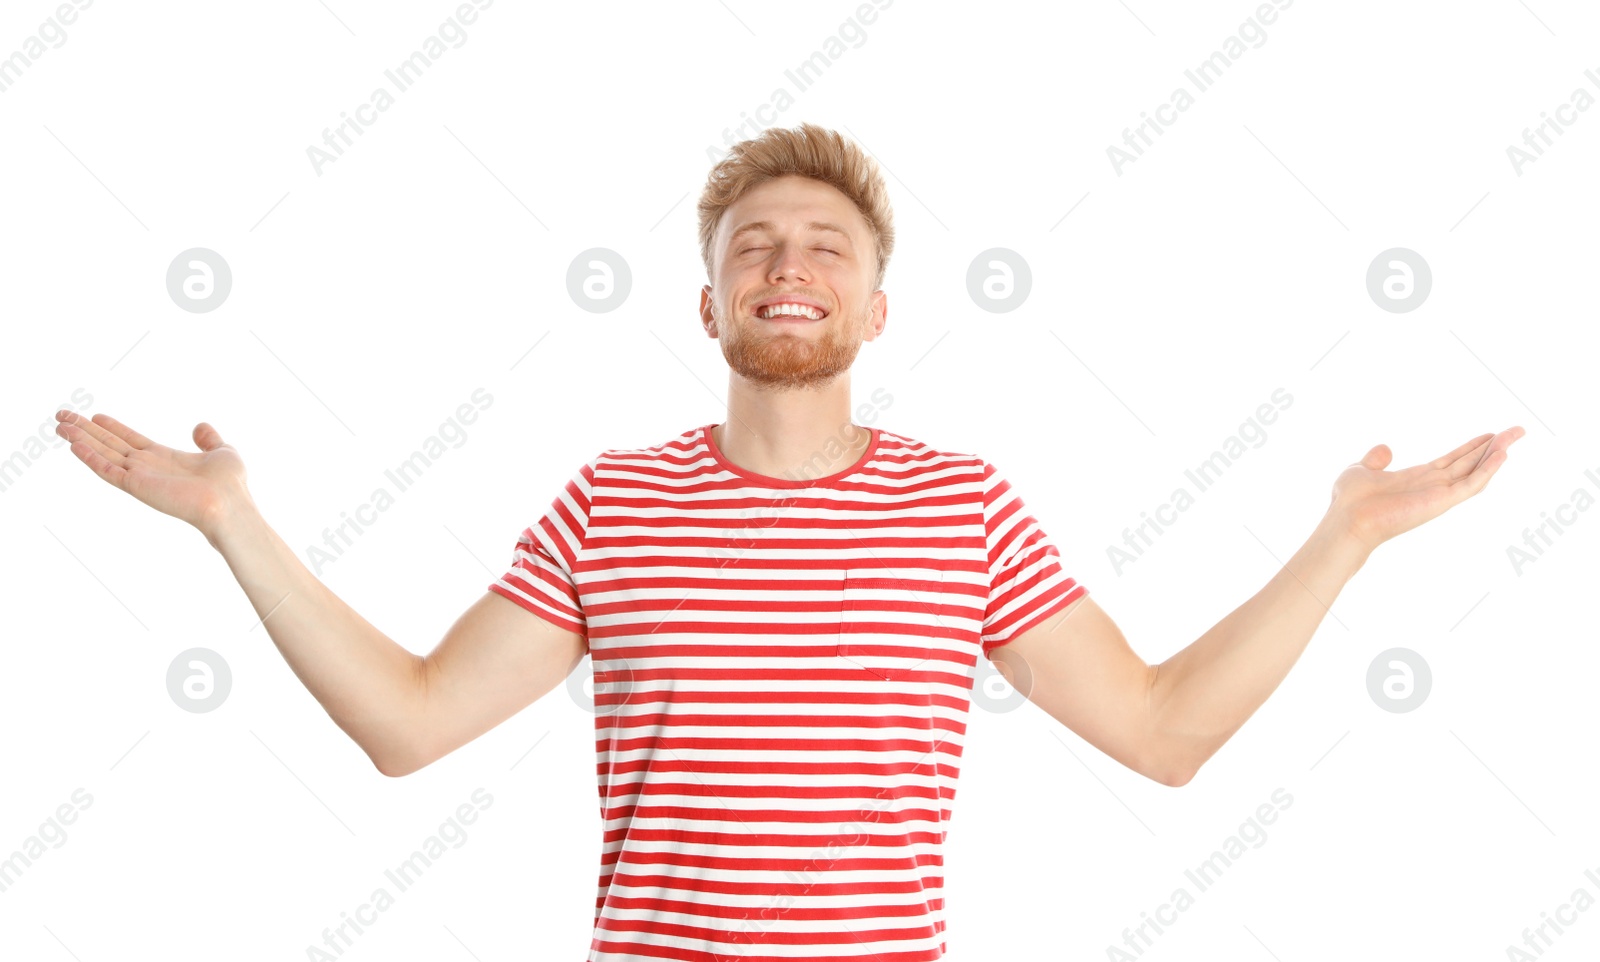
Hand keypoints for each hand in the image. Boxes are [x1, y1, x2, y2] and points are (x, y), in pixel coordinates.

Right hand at [55, 410, 252, 541]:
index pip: (131, 440)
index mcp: (165, 458)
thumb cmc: (230, 484)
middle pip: (110, 445)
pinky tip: (74, 445)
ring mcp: (140, 477)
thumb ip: (209, 439)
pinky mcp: (136, 486)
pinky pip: (107, 470)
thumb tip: (200, 426)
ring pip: (102, 454)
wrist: (229, 504)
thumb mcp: (222, 451)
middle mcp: (148, 467)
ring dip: (80, 440)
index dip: (113, 428)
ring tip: (59, 426)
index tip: (95, 416)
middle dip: (86, 430)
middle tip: (62, 415)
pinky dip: (90, 458)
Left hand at [1327, 426, 1524, 553]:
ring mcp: (1439, 495)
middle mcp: (1432, 487)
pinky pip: (1471, 485)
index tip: (1490, 435)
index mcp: (1417, 479)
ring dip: (1496, 454)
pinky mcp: (1441, 502)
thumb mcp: (1360, 470)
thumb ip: (1375, 459)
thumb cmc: (1349, 501)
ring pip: (1476, 472)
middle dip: (1494, 447)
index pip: (1452, 461)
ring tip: (1514, 436)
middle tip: (1517, 431)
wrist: (1347, 520)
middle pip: (1471, 463)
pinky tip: (1502, 455)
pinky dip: (1488, 470)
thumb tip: (1385, 448)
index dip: (1471, 447)